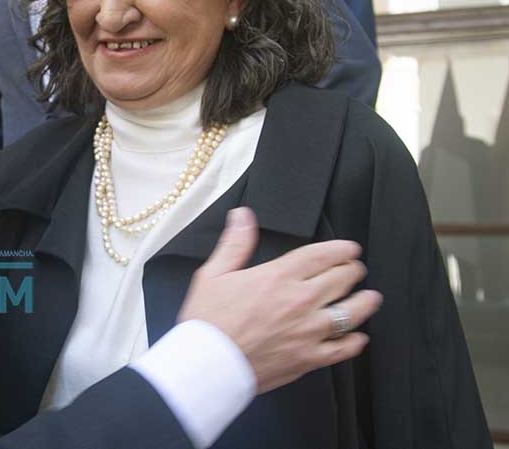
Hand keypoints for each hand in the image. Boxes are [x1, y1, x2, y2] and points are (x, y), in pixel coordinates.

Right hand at [178, 207, 382, 393]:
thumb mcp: (214, 274)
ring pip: (351, 312)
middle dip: (353, 270)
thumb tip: (243, 216)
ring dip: (365, 302)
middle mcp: (300, 301)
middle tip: (356, 269)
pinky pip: (343, 349)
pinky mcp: (309, 358)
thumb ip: (235, 244)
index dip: (341, 249)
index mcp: (278, 277)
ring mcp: (308, 331)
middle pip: (341, 280)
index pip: (321, 256)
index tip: (350, 248)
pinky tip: (358, 337)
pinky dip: (354, 341)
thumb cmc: (208, 320)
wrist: (209, 363)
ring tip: (371, 297)